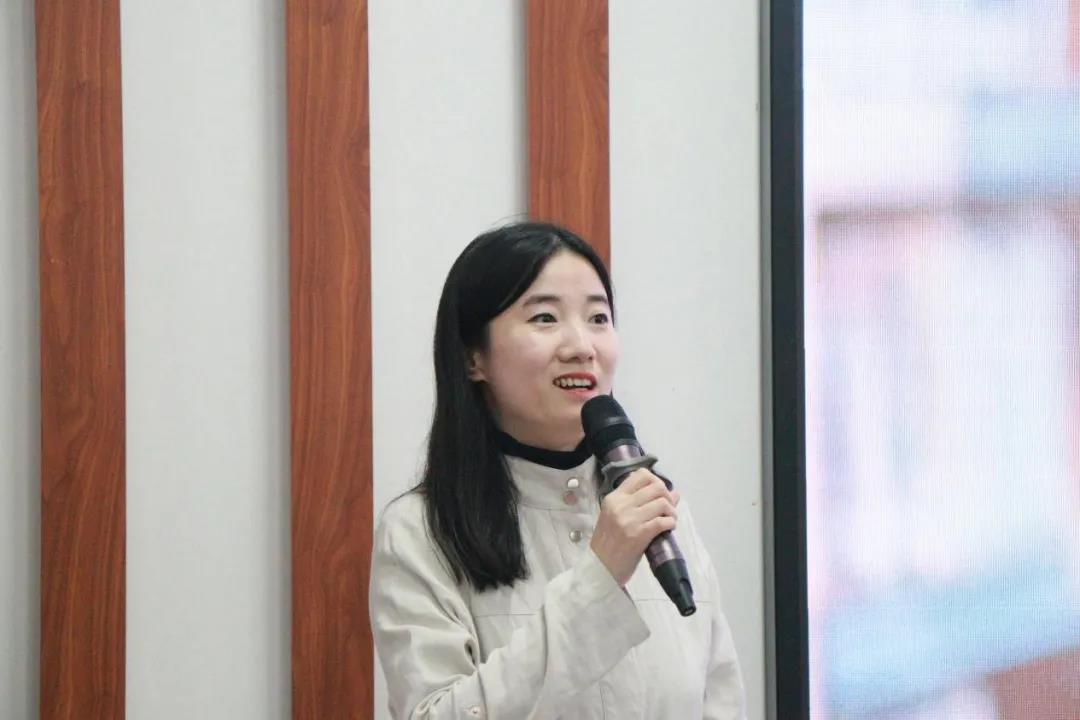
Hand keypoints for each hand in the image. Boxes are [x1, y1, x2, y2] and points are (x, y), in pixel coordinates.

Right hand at [589, 469, 680, 585]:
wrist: (599, 567)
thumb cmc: (607, 543)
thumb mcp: (617, 517)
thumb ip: (640, 503)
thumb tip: (674, 493)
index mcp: (614, 498)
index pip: (641, 475)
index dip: (657, 481)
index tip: (660, 493)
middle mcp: (622, 505)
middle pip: (656, 487)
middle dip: (668, 496)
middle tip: (668, 509)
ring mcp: (630, 519)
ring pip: (662, 503)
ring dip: (671, 511)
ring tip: (669, 519)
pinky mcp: (639, 535)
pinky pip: (663, 521)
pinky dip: (671, 523)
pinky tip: (668, 528)